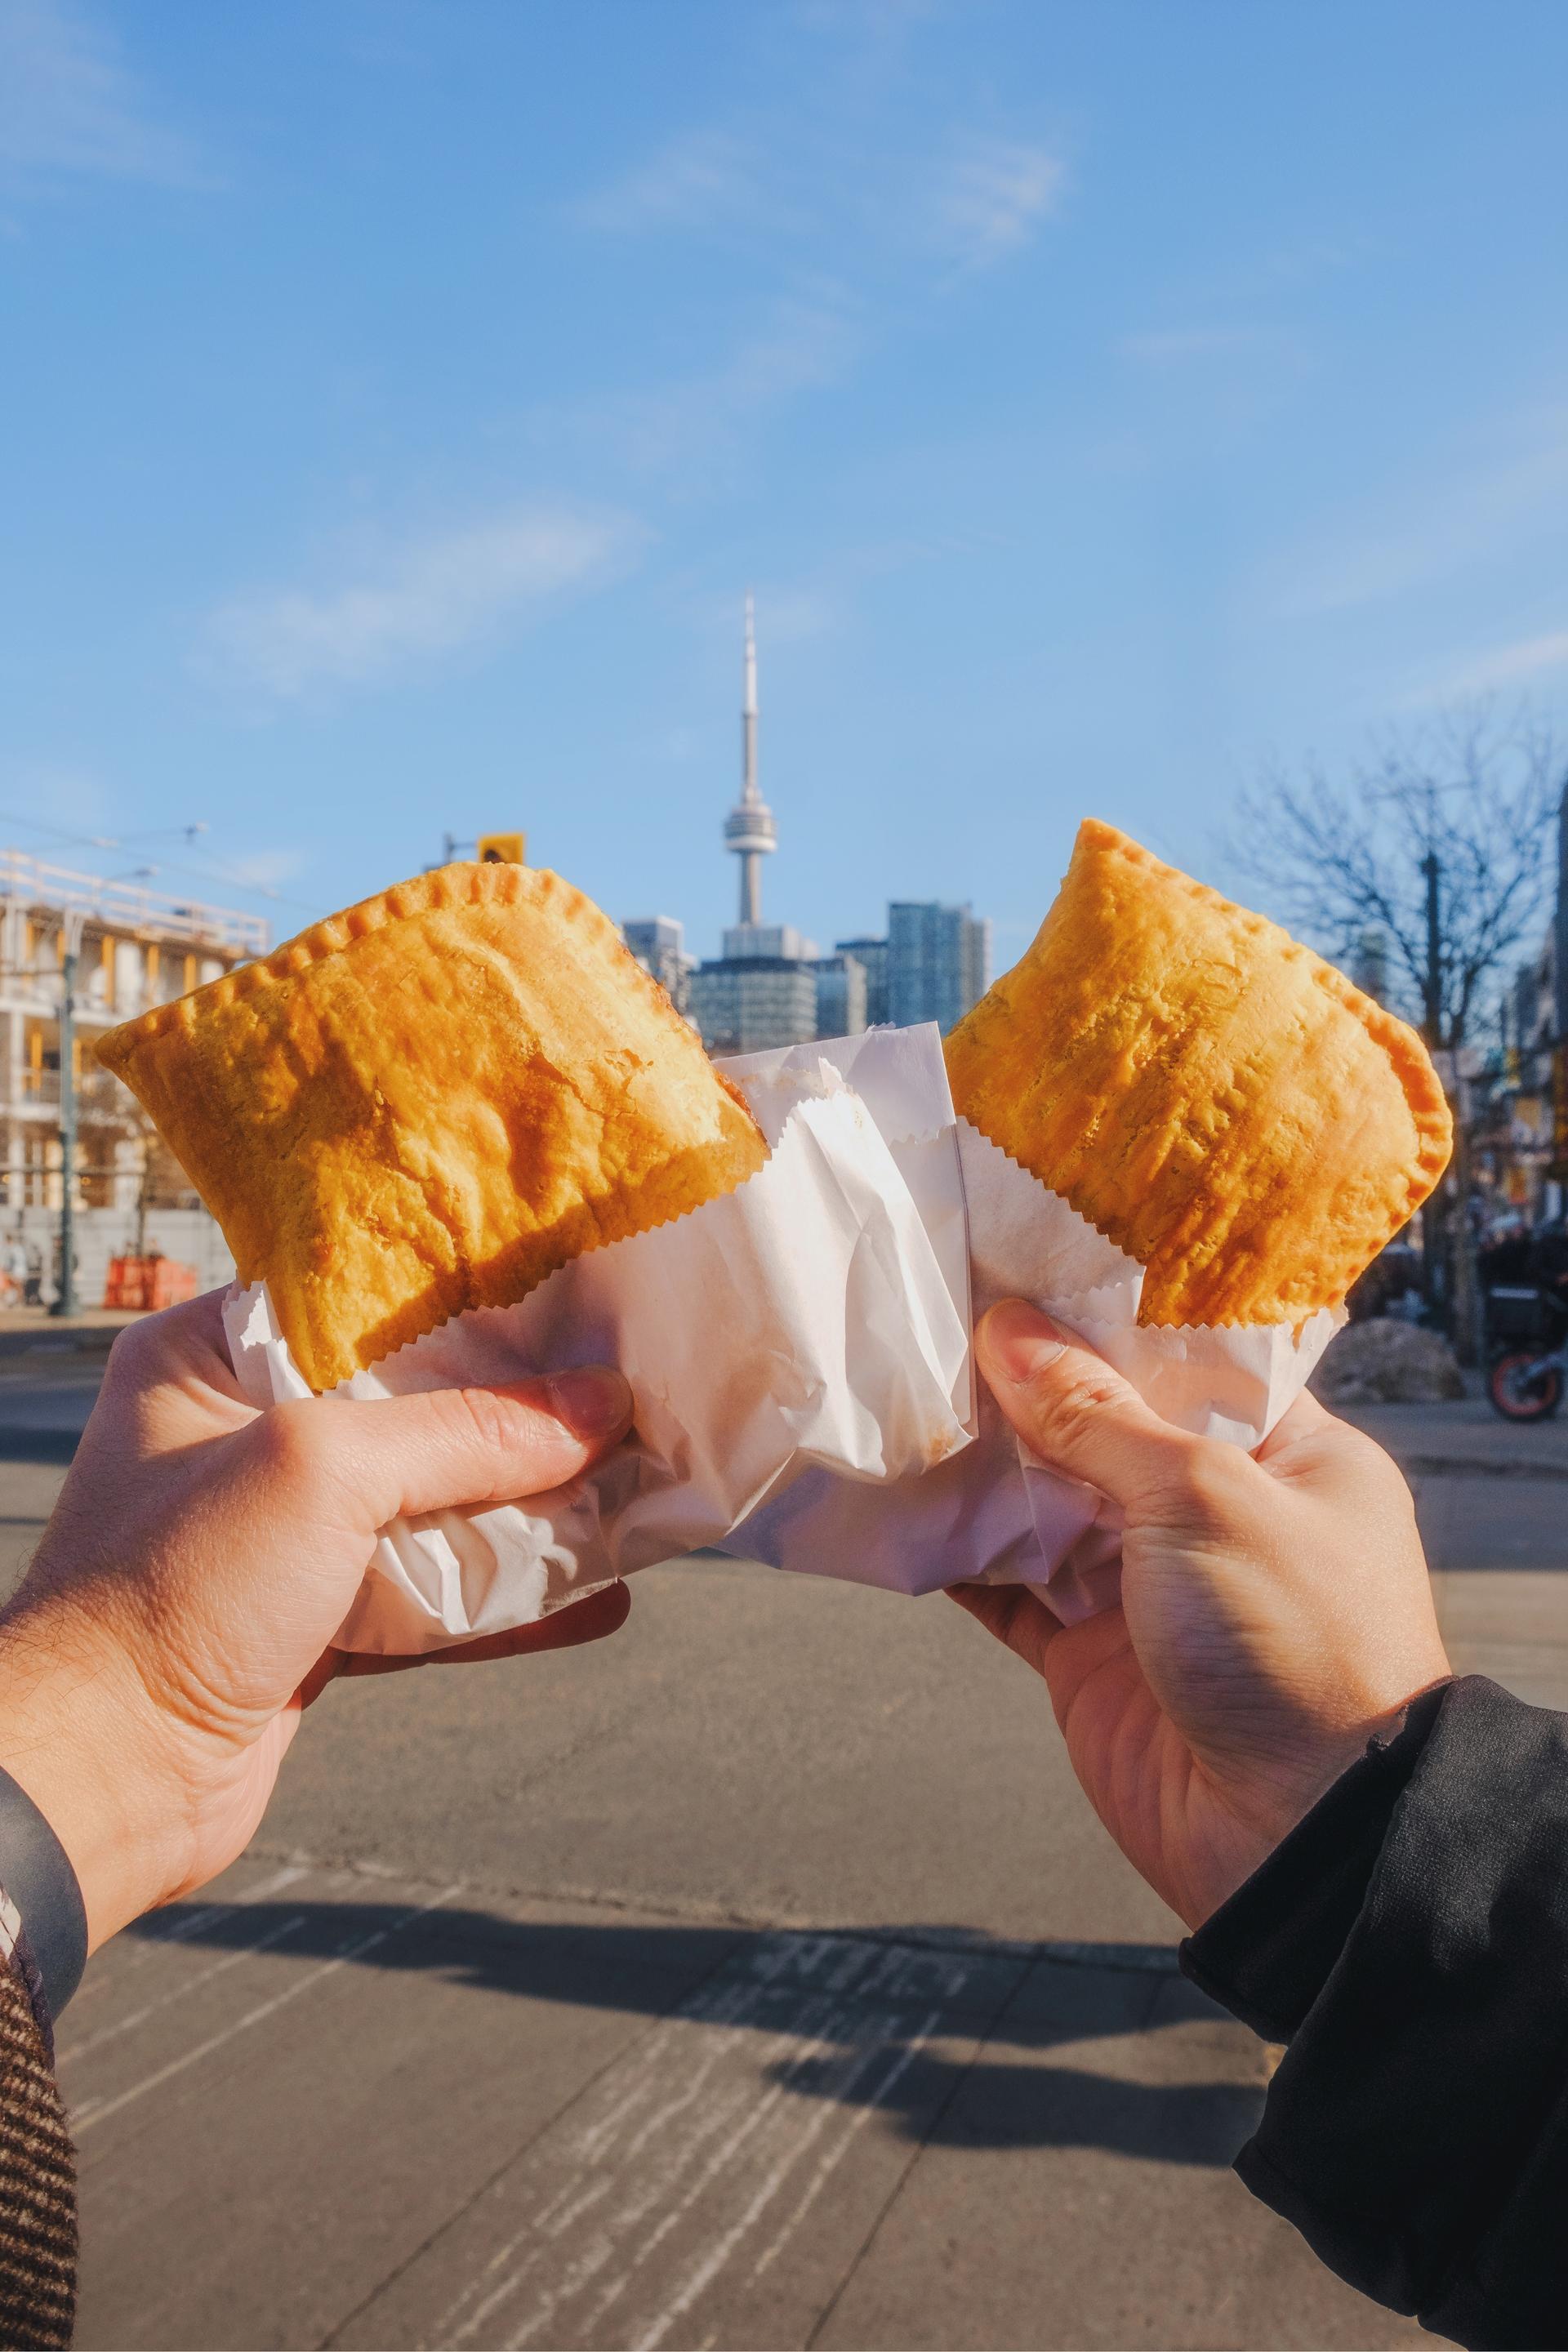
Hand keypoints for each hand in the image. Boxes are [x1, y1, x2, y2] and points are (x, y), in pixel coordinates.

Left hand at [0, 1293, 633, 1951]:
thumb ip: (465, 1433)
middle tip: (630, 1401)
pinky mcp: (314, 1623)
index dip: (473, 1301)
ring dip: (532, 1513)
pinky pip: (432, 1595)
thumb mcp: (321, 1472)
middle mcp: (244, 1432)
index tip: (575, 1298)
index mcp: (210, 1356)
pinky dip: (510, 1602)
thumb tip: (600, 1409)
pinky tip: (599, 1598)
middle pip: (418, 1404)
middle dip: (524, 1417)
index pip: (366, 1300)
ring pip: (434, 1504)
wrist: (97, 1785)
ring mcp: (280, 1535)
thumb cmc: (172, 1596)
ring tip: (637, 1499)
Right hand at [951, 1299, 1450, 1928]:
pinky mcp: (1090, 1654)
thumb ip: (1097, 1415)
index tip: (1019, 1265)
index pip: (1187, 1360)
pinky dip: (957, 1553)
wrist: (1298, 1838)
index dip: (1104, 1315)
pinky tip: (899, 1503)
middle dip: (1024, 1385)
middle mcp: (1219, 1511)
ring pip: (1045, 1502)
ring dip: (979, 1464)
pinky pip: (1010, 1587)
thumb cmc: (1293, 1642)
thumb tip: (1010, 1331)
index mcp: (1290, 1454)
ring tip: (900, 1391)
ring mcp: (1149, 1585)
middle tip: (935, 1316)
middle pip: (1103, 1426)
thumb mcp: (1203, 1496)